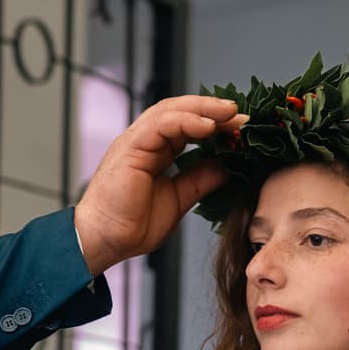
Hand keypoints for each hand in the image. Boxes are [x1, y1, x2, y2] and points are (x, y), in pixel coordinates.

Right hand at [75, 96, 245, 273]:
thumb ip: (200, 181)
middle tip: (244, 116)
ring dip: (203, 109)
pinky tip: (208, 126)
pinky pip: (160, 125)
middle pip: (182, 111)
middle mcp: (146, 141)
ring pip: (171, 110)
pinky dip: (185, 121)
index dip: (217, 123)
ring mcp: (136, 141)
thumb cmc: (132, 224)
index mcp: (156, 151)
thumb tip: (227, 168)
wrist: (104, 240)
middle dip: (214, 110)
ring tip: (230, 113)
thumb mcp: (179, 199)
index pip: (189, 125)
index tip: (243, 130)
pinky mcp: (130, 147)